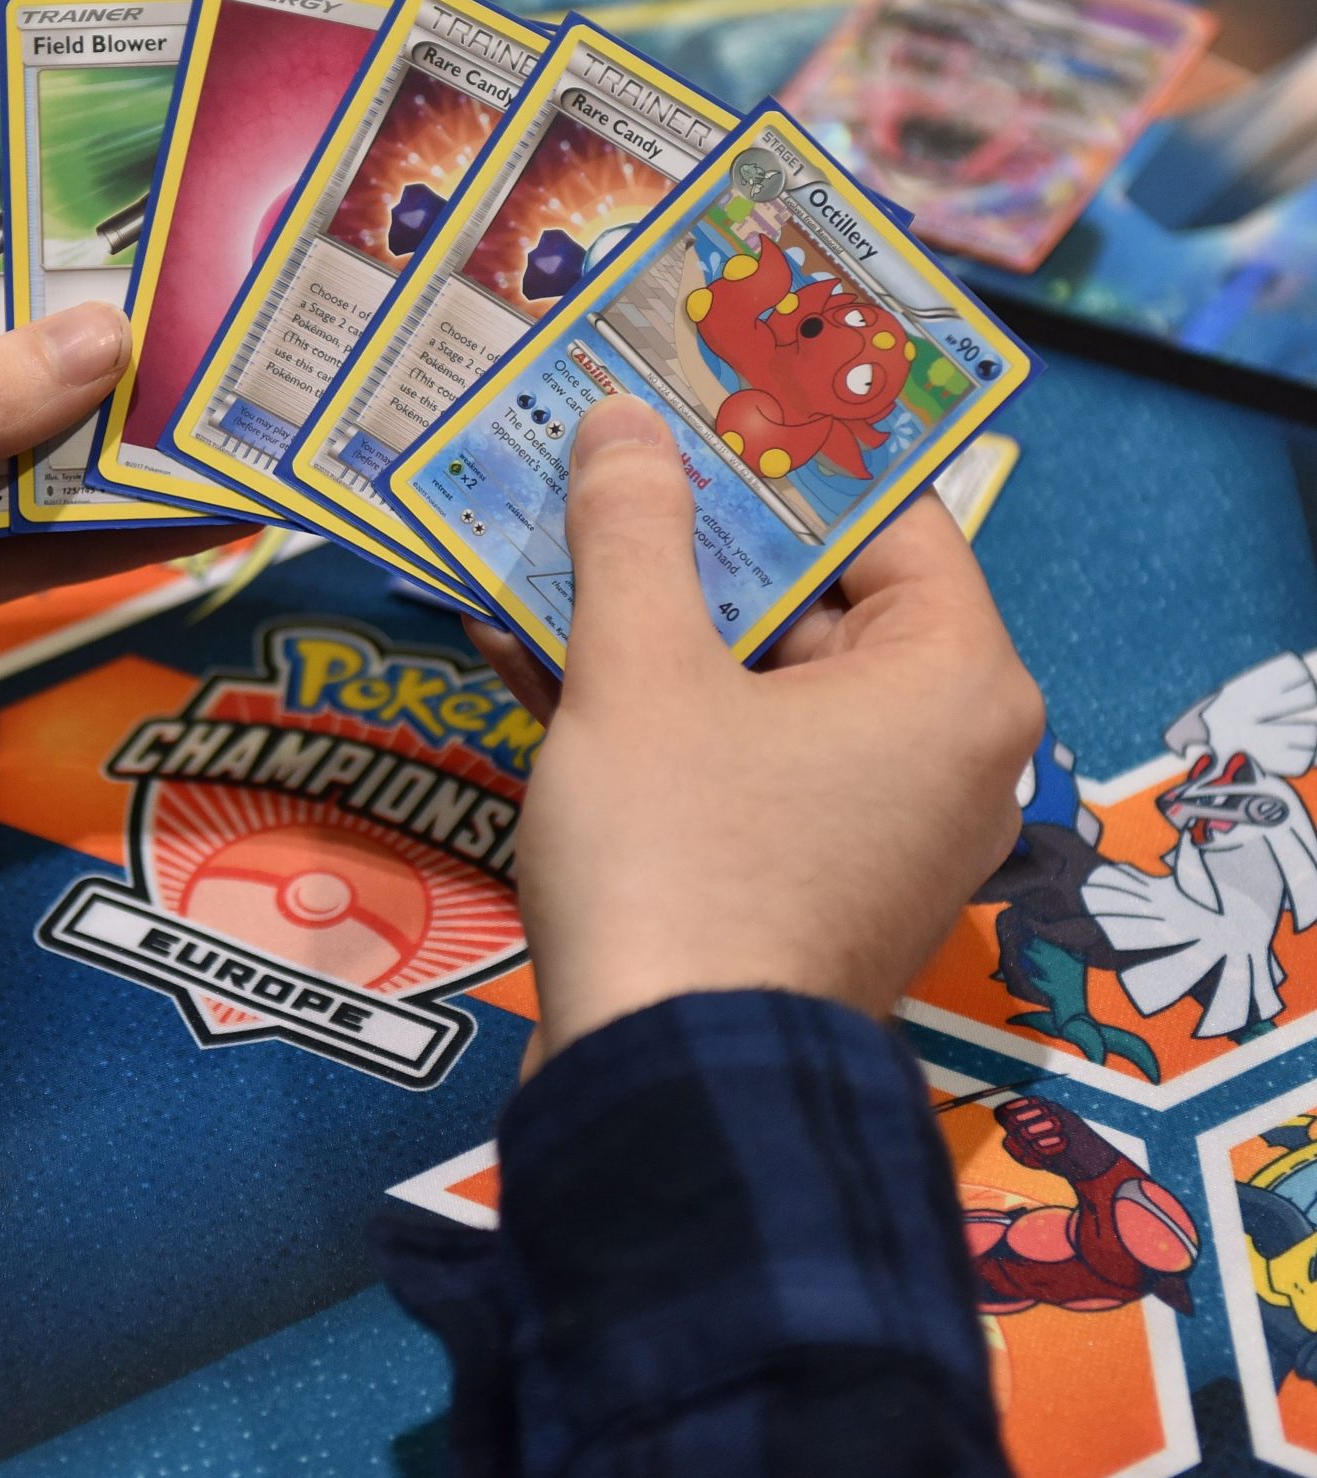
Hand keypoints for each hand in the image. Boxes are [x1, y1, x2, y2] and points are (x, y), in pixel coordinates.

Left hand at [0, 214, 243, 849]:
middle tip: (250, 304)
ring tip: (253, 407)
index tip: (164, 191)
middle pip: (2, 338)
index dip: (40, 209)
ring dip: (127, 437)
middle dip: (111, 330)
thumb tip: (110, 339)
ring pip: (31, 447)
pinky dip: (108, 536)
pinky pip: (28, 546)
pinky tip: (201, 516)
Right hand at [466, 396, 1042, 1068]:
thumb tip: (622, 421)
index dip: (776, 450)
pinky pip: (732, 754)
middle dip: (688, 532)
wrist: (663, 1083)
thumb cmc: (677, 860)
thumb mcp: (638, 671)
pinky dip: (646, 705)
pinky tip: (522, 648)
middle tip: (596, 455)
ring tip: (535, 538)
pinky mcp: (803, 878)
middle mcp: (945, 749)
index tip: (685, 394)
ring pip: (757, 676)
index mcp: (955, 680)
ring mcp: (874, 823)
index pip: (885, 512)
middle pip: (816, 594)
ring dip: (644, 615)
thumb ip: (632, 531)